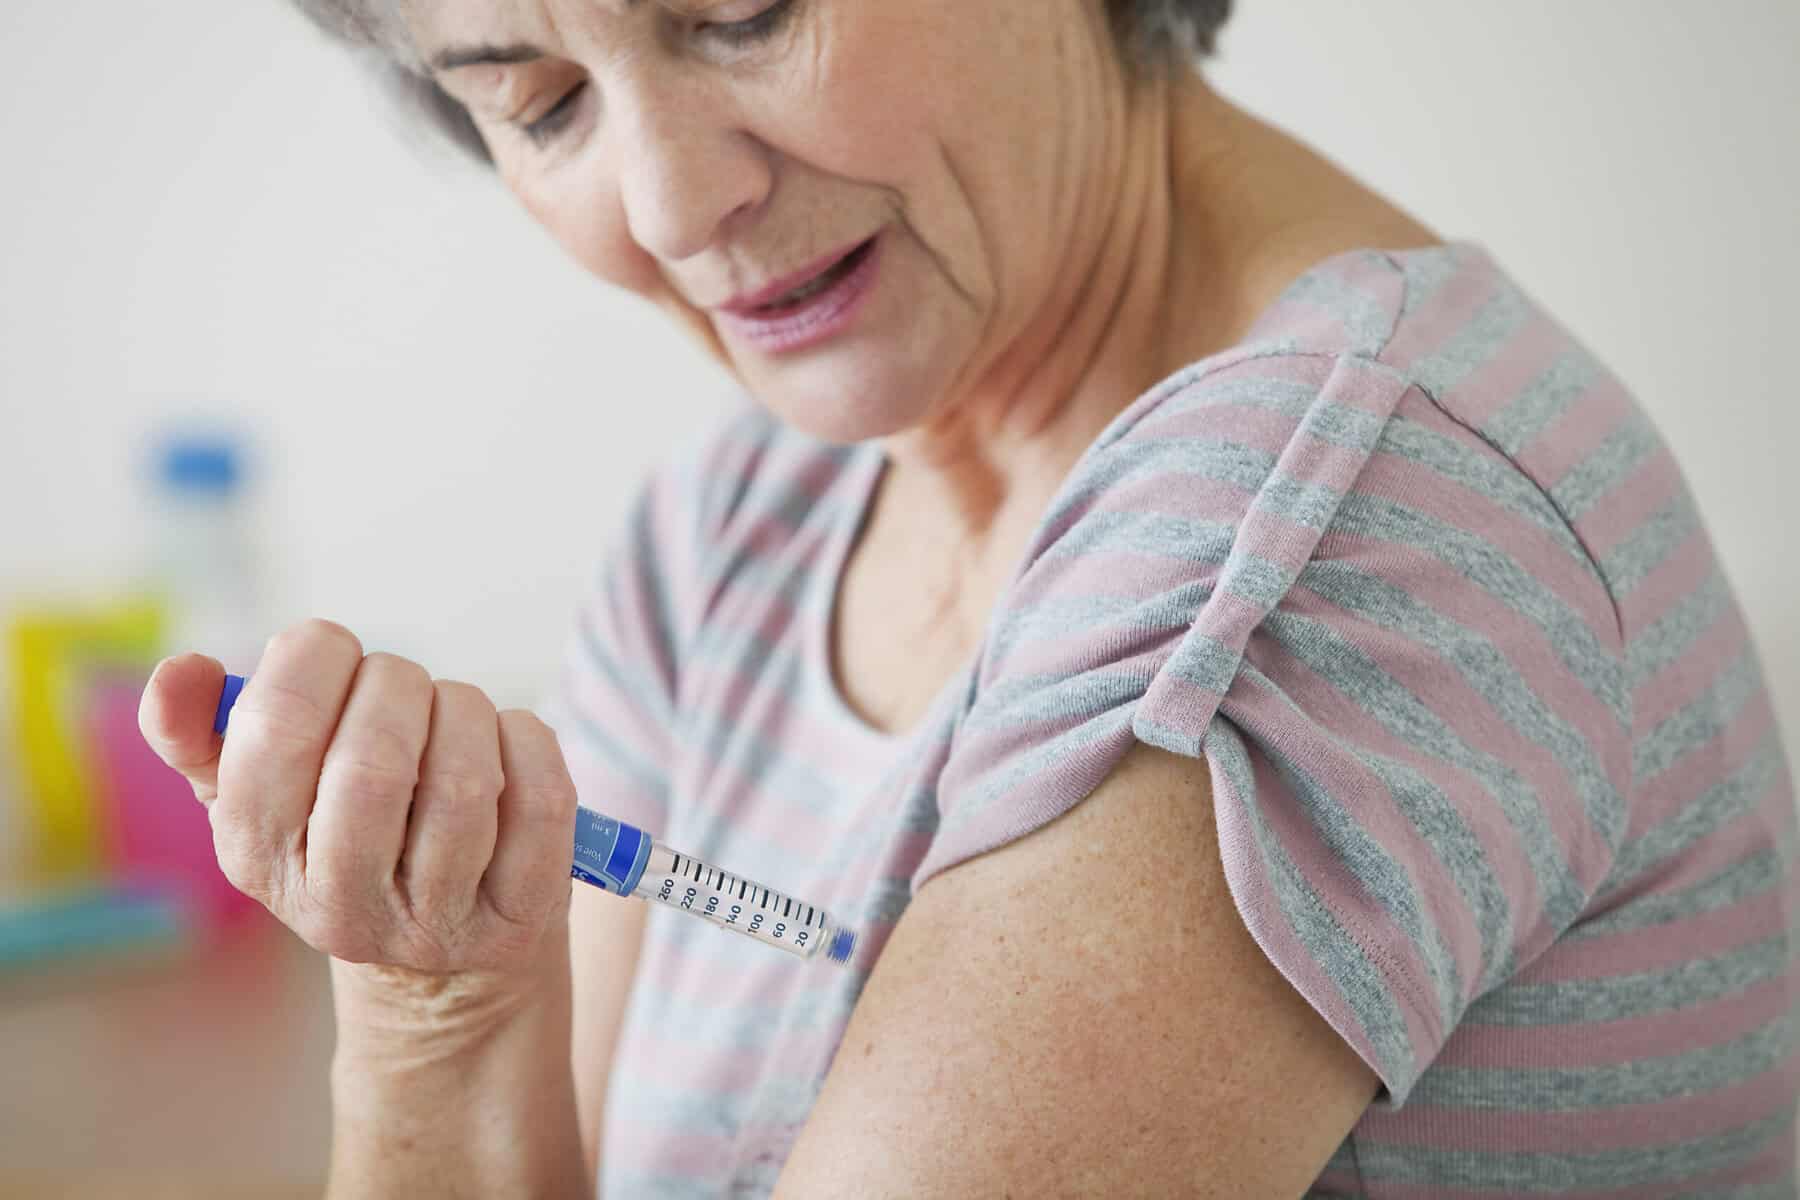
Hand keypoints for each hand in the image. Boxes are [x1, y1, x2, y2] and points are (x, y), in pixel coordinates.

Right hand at [139, 619, 578, 1019]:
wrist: (441, 964)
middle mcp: (343, 907)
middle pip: (373, 762)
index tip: (333, 649)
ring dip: (466, 710)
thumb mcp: (260, 794)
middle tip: (402, 684)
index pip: (275, 737)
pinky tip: (507, 740)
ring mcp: (438, 922)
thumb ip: (199, 730)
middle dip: (397, 686)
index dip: (313, 662)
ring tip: (454, 713)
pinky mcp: (521, 917)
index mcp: (259, 859)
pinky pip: (540, 800)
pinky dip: (528, 740)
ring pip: (463, 779)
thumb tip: (180, 671)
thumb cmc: (343, 838)